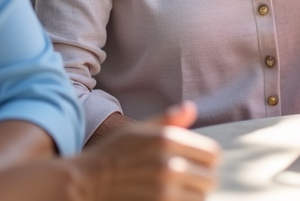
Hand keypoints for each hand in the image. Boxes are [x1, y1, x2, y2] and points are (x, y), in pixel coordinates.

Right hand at [76, 101, 220, 200]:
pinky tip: (166, 197)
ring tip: (174, 190)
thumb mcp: (138, 129)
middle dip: (199, 179)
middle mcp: (169, 165)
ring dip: (191, 195)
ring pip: (200, 197)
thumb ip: (168, 120)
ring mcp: (165, 190)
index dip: (205, 159)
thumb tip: (192, 109)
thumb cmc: (113, 153)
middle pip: (210, 179)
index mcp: (167, 140)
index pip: (213, 154)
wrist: (87, 182)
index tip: (194, 162)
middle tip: (183, 179)